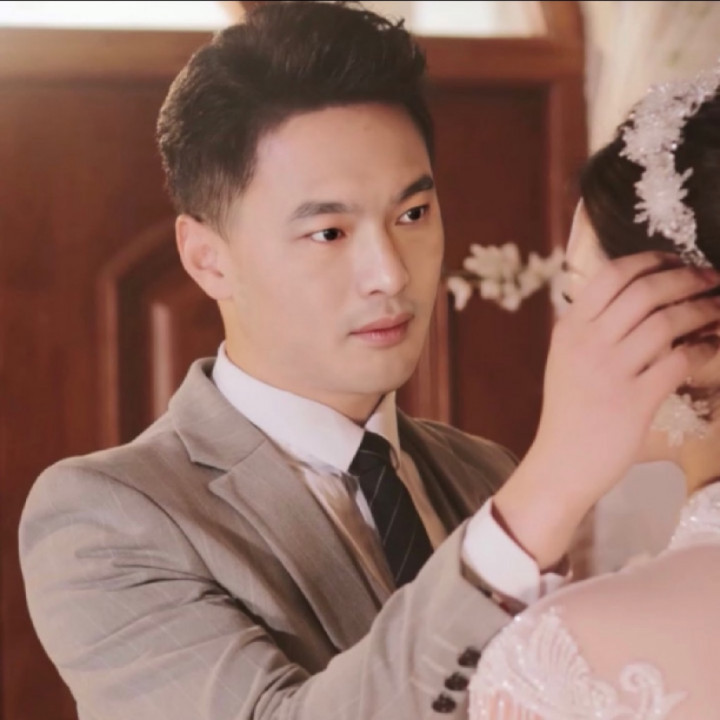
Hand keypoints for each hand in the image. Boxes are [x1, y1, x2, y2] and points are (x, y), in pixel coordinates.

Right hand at [494, 252, 719, 567]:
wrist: (561, 463)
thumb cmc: (568, 411)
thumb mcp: (565, 360)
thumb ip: (590, 327)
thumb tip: (632, 296)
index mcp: (569, 328)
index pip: (611, 275)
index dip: (650, 260)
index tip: (675, 260)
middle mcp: (587, 343)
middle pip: (645, 291)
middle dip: (687, 278)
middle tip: (711, 279)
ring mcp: (609, 371)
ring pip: (667, 322)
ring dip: (703, 311)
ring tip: (719, 310)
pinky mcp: (634, 401)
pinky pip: (679, 361)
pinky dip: (704, 348)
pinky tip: (713, 346)